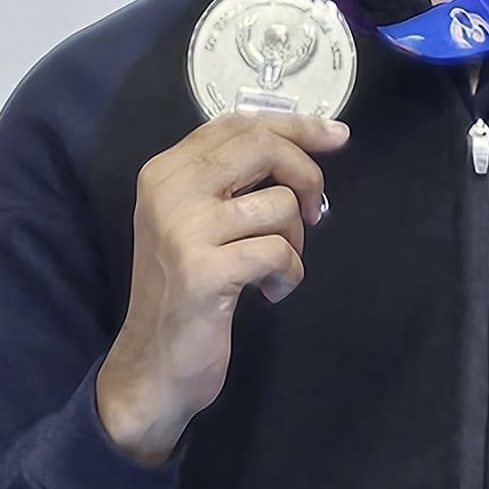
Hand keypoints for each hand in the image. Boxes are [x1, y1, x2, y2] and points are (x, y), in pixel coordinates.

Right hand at [94, 111, 348, 464]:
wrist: (152, 364)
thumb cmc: (183, 293)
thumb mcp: (194, 223)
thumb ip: (229, 181)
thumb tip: (301, 142)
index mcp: (165, 171)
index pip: (237, 124)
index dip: (293, 126)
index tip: (335, 136)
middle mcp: (168, 190)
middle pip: (261, 146)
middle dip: (306, 175)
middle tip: (314, 212)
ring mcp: (183, 229)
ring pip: (277, 204)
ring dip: (295, 240)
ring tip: (274, 268)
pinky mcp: (204, 271)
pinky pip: (278, 251)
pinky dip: (289, 274)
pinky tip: (271, 292)